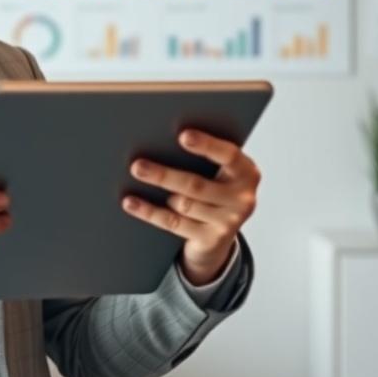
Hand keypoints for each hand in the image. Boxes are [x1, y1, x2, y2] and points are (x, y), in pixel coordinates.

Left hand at [122, 129, 260, 285]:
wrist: (221, 232)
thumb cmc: (214, 186)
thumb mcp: (218, 170)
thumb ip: (204, 156)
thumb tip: (162, 138)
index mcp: (246, 172)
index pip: (229, 156)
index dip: (207, 145)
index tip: (182, 136)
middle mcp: (242, 199)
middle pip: (197, 185)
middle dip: (165, 175)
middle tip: (137, 165)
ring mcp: (228, 223)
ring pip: (184, 205)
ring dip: (158, 189)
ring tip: (135, 174)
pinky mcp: (210, 240)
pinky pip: (174, 223)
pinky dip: (149, 211)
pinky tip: (130, 202)